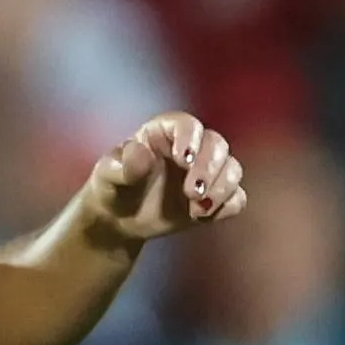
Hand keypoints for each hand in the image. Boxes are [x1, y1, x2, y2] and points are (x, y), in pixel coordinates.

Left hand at [76, 114, 245, 243]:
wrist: (119, 219)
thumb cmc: (112, 189)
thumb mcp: (107, 176)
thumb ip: (122, 165)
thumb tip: (143, 154)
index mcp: (164, 132)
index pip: (187, 125)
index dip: (190, 138)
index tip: (184, 160)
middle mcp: (191, 147)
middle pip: (217, 145)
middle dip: (210, 167)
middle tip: (191, 192)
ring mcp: (206, 173)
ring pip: (232, 169)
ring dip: (222, 188)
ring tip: (197, 209)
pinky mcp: (214, 198)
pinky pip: (236, 198)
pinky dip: (226, 206)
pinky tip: (201, 217)